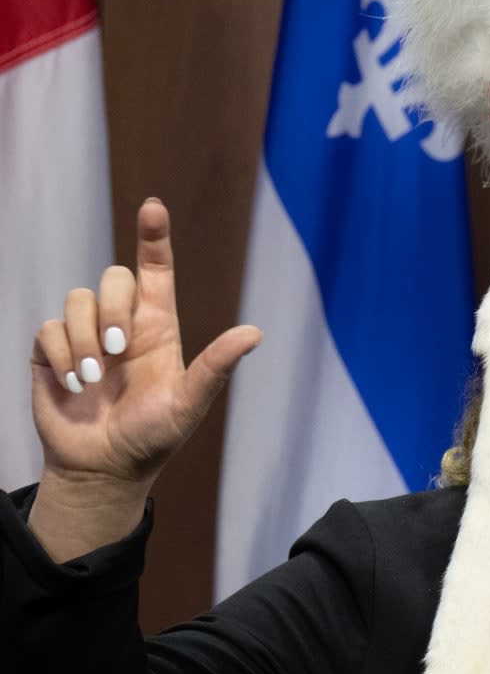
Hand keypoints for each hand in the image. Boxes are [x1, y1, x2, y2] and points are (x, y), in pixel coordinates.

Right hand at [27, 199, 261, 560]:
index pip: (155, 271)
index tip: (153, 207)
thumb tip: (255, 333)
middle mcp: (122, 324)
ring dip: (86, 339)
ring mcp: (86, 336)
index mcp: (158, 327)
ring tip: (95, 380)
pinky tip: (74, 384)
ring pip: (78, 299)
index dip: (154, 238)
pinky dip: (63, 355)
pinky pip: (50, 329)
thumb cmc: (153, 436)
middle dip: (113, 309)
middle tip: (119, 352)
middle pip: (112, 279)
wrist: (105, 466)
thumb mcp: (189, 403)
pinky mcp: (53, 352)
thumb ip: (216, 367)